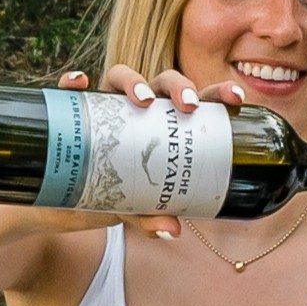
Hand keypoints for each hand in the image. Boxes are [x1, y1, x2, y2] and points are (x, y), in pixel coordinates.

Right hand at [54, 66, 226, 238]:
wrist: (70, 198)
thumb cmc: (117, 193)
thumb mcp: (137, 207)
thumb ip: (152, 216)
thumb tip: (170, 230)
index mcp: (167, 121)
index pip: (197, 97)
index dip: (219, 91)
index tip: (236, 99)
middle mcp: (140, 105)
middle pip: (163, 81)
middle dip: (179, 86)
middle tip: (187, 106)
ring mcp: (107, 102)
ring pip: (121, 75)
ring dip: (133, 80)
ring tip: (143, 100)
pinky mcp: (76, 107)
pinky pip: (72, 89)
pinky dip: (73, 81)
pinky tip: (79, 82)